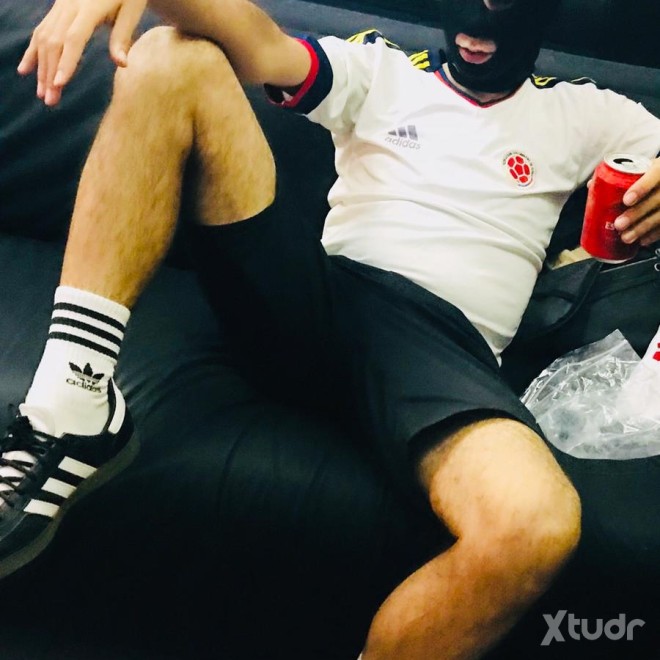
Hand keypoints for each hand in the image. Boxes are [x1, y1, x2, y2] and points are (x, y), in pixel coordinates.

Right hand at [16, 0, 146, 106]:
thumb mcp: (131, 12)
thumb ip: (123, 36)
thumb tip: (122, 64)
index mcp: (89, 7)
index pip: (73, 38)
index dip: (66, 61)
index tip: (59, 83)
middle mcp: (69, 5)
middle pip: (55, 42)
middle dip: (50, 72)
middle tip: (50, 100)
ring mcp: (60, 6)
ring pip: (44, 38)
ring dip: (41, 67)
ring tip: (42, 93)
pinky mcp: (57, 8)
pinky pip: (41, 30)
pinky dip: (33, 50)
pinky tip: (25, 69)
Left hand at [613, 157, 659, 246]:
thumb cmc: (652, 176)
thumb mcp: (641, 170)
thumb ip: (619, 176)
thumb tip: (591, 185)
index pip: (655, 175)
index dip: (641, 188)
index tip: (626, 200)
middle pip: (657, 200)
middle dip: (636, 214)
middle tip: (618, 224)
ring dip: (642, 228)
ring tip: (625, 237)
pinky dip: (654, 234)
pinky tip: (642, 241)